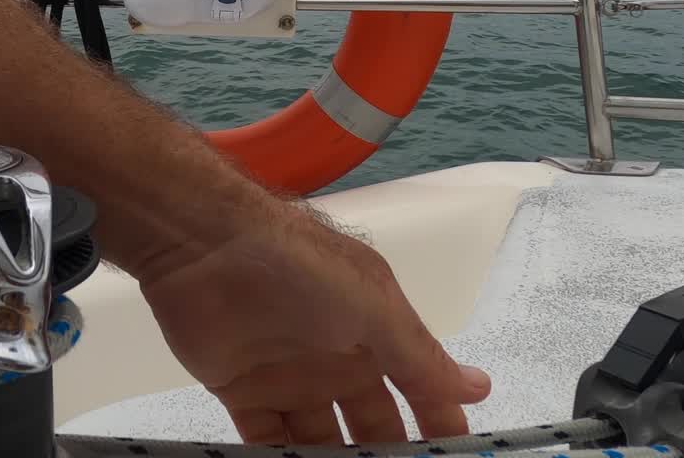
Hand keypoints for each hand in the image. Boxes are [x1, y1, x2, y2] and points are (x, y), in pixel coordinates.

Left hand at [135, 201, 490, 444]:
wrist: (204, 246)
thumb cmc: (301, 267)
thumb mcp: (374, 307)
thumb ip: (421, 356)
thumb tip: (479, 388)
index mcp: (374, 333)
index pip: (419, 390)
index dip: (440, 426)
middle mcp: (336, 359)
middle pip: (372, 424)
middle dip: (386, 456)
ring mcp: (289, 378)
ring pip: (321, 441)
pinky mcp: (243, 392)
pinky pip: (268, 442)